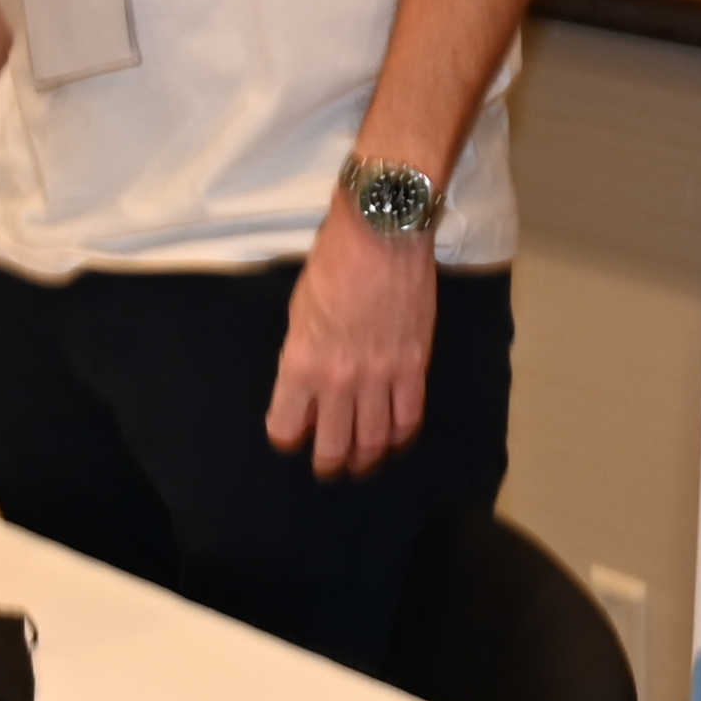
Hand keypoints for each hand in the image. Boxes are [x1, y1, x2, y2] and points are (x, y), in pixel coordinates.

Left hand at [264, 212, 432, 478]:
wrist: (382, 233)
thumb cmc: (332, 263)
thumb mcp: (298, 311)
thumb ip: (301, 356)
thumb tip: (308, 387)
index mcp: (300, 363)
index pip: (286, 428)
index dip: (287, 438)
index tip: (292, 434)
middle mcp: (338, 380)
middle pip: (333, 447)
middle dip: (328, 464)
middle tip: (329, 467)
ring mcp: (380, 377)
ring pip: (374, 441)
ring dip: (366, 458)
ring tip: (363, 461)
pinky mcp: (414, 367)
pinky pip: (409, 418)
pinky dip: (400, 436)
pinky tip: (395, 439)